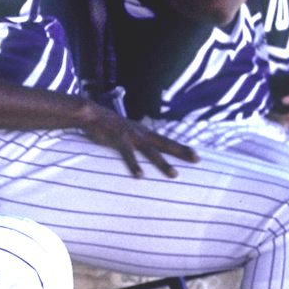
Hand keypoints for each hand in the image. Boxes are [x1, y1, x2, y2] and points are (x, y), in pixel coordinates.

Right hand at [78, 105, 199, 177]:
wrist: (91, 113)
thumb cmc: (107, 124)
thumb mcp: (126, 130)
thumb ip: (135, 138)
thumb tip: (142, 147)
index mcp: (143, 132)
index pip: (166, 140)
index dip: (181, 147)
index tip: (196, 154)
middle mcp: (141, 133)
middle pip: (165, 143)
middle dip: (181, 152)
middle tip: (197, 159)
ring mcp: (130, 136)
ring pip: (151, 151)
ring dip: (163, 163)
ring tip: (174, 175)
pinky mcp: (118, 140)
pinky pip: (128, 155)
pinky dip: (134, 165)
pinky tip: (140, 176)